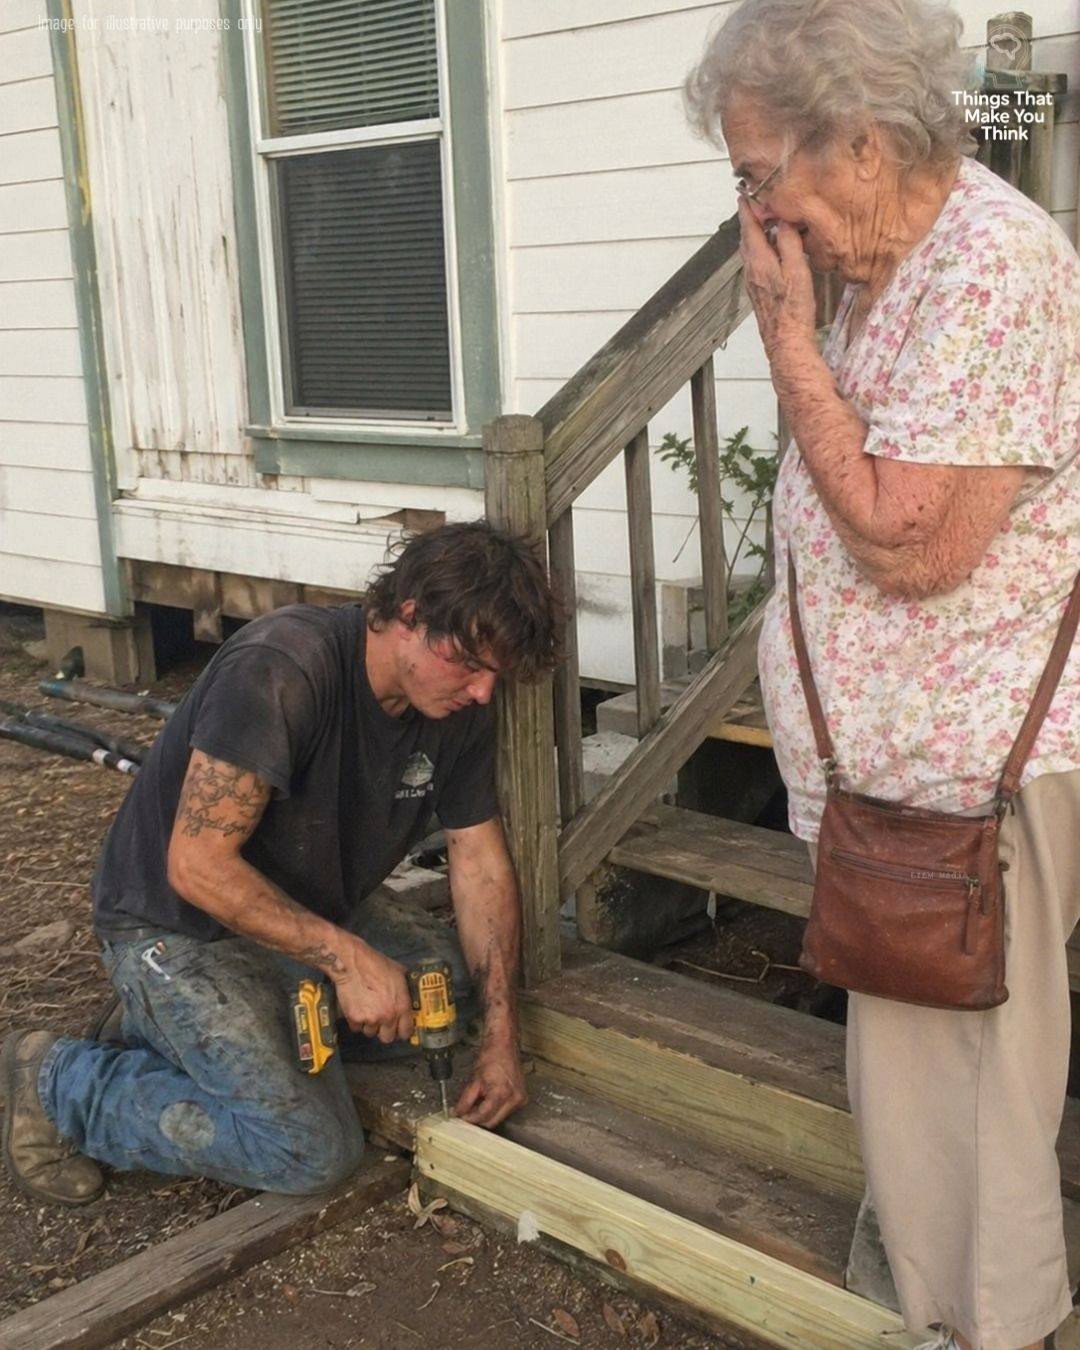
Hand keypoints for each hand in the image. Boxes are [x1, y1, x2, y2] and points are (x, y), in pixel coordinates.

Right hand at [332, 939, 413, 1043]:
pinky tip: (358, 1007)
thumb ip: (405, 989)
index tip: (400, 1029)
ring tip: (368, 1009)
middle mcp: (387, 1016)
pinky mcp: (354, 1019)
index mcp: (401, 1006)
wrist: (354, 964)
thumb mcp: (400, 974)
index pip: (406, 1032)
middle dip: (385, 1031)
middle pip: (387, 1038)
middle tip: (382, 1021)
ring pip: (370, 1033)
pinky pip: (356, 1027)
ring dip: (369, 1025)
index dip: (402, 1031)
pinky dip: (356, 1020)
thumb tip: (410, 995)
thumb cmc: (376, 965)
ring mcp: (370, 1019)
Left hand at [453, 1037, 526, 1127]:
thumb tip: (458, 1112)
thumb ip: (466, 1099)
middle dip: (477, 1119)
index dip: (469, 1118)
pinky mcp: (522, 1097)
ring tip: (476, 1104)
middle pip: (492, 1121)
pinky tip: (487, 1100)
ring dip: (486, 1114)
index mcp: (502, 1093)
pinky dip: (495, 1108)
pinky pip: (505, 1110)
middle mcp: (514, 1099)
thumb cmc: (492, 1055)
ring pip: (499, 1117)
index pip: (483, 1116)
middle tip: (465, 1114)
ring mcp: (520, 1099)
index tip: (460, 1117)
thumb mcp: (474, 1079)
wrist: (504, 1043)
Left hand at [737, 197, 816, 359]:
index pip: (748, 226)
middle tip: (758, 203)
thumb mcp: (796, 269)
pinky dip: (762, 249)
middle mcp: (750, 269)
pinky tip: (774, 251)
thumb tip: (783, 220)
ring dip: (757, 234)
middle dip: (751, 219)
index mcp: (758, 260)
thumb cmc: (793, 309)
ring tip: (768, 223)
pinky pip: (756, 262)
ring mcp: (752, 282)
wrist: (786, 341)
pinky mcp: (758, 291)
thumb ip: (789, 241)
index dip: (747, 208)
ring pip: (751, 250)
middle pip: (747, 237)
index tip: (745, 193)